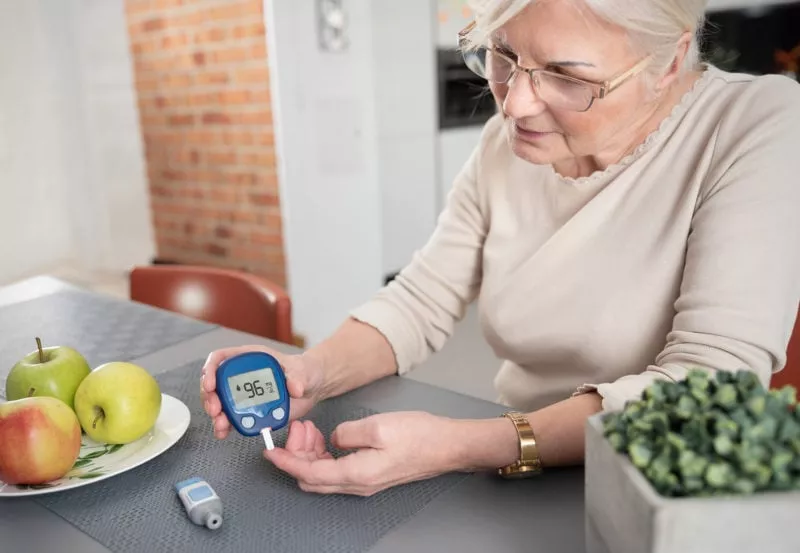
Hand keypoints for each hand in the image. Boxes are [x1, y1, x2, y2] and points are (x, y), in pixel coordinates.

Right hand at [201, 345, 325, 438]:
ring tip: (221, 425)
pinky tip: (224, 432)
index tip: (210, 385)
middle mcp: (241, 375)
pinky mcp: (248, 410)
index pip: (221, 358)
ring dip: (216, 415)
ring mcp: (243, 394)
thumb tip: (295, 388)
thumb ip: (298, 378)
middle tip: (216, 410)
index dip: (210, 370)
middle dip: (210, 397)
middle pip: (214, 382)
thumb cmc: (304, 371)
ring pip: (219, 402)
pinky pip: (231, 417)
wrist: (311, 388)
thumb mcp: (303, 371)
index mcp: (250, 358)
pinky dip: (225, 426)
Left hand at [263, 411, 465, 495]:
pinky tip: (327, 438)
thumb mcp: (378, 426)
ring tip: (310, 430)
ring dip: (310, 454)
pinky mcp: (372, 474)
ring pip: (325, 475)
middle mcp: (358, 484)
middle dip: (296, 456)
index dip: (286, 461)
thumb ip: (347, 432)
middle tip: (295, 431)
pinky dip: (325, 455)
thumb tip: (332, 436)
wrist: (448, 445)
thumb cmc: (421, 437)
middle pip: (312, 477)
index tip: (270, 452)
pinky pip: (338, 470)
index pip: (308, 472)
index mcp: (356, 474)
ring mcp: (365, 482)